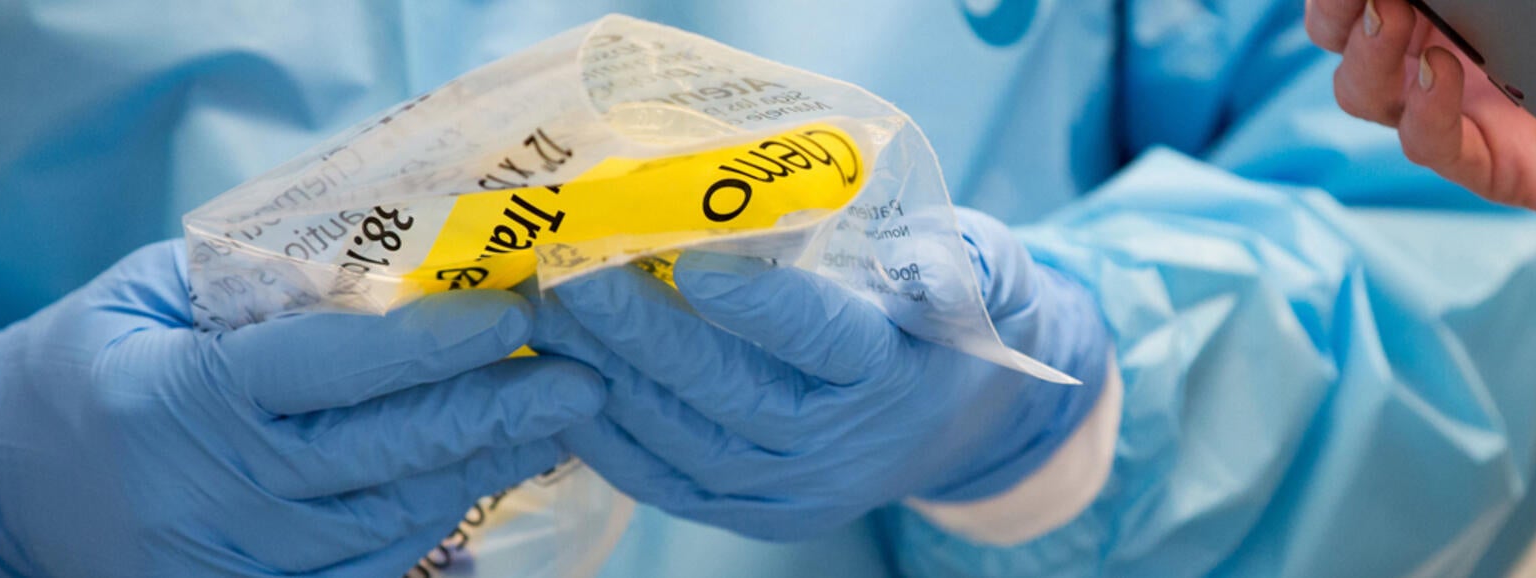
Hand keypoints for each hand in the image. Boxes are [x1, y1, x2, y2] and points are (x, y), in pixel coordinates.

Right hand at [0, 241, 608, 576]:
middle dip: (496, 417)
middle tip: (582, 380)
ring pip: (391, 523)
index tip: (518, 312)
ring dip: (484, 473)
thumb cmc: (90, 361)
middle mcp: (206, 490)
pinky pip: (367, 574)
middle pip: (383, 457)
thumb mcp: (156, 293)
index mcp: (178, 395)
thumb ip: (269, 281)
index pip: (331, 367)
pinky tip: (489, 484)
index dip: (434, 343)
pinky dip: (439, 533)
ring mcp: (225, 560)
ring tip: (552, 425)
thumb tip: (408, 261)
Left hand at [533, 209, 1110, 540]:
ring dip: (607, 377)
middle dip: (643, 332)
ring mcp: (792, 493)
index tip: (692, 257)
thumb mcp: (988, 273)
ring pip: (683, 440)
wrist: (962, 417)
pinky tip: (558, 383)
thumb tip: (929, 266)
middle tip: (574, 269)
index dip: (759, 304)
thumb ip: (961, 264)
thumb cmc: (957, 318)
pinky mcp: (753, 514)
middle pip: (730, 392)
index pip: (823, 340)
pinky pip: (666, 483)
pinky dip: (606, 438)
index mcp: (895, 376)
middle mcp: (840, 449)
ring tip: (547, 310)